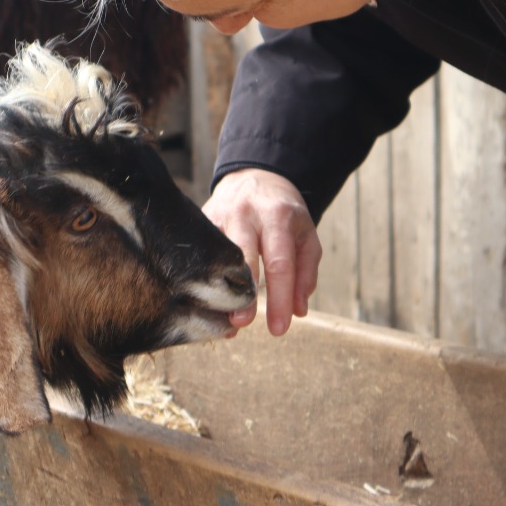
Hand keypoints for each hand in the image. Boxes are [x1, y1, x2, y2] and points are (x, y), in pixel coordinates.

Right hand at [203, 168, 320, 335]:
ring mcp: (219, 215)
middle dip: (241, 294)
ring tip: (223, 319)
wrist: (254, 177)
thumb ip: (306, 272)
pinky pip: (199, 252)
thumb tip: (298, 311)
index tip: (279, 328)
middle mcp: (246, 214)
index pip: (279, 264)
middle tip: (242, 323)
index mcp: (277, 216)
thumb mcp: (306, 235)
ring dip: (217, 291)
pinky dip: (203, 279)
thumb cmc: (283, 213)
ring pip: (215, 257)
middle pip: (243, 259)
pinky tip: (207, 302)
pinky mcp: (200, 219)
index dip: (279, 299)